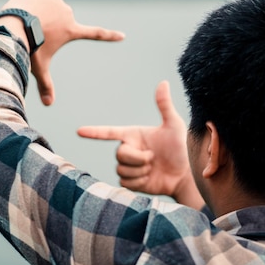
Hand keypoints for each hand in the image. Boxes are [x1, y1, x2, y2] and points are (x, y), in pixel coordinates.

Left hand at [0, 0, 124, 105]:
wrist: (15, 25)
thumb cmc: (29, 47)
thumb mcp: (38, 67)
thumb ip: (45, 85)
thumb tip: (49, 104)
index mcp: (71, 31)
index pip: (95, 34)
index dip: (109, 36)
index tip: (122, 36)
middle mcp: (68, 14)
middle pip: (57, 22)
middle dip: (47, 26)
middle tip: (33, 33)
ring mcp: (57, 1)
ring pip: (46, 9)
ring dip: (39, 14)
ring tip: (26, 22)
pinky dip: (31, 3)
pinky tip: (24, 10)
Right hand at [78, 81, 204, 208]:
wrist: (184, 174)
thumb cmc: (181, 147)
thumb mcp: (173, 125)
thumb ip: (164, 105)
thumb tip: (163, 82)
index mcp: (133, 135)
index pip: (109, 132)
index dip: (94, 132)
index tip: (79, 131)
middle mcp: (128, 149)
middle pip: (120, 154)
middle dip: (137, 158)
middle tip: (153, 158)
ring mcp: (129, 166)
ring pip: (121, 168)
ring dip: (140, 171)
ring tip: (152, 168)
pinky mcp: (131, 181)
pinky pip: (125, 181)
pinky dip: (138, 181)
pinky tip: (149, 179)